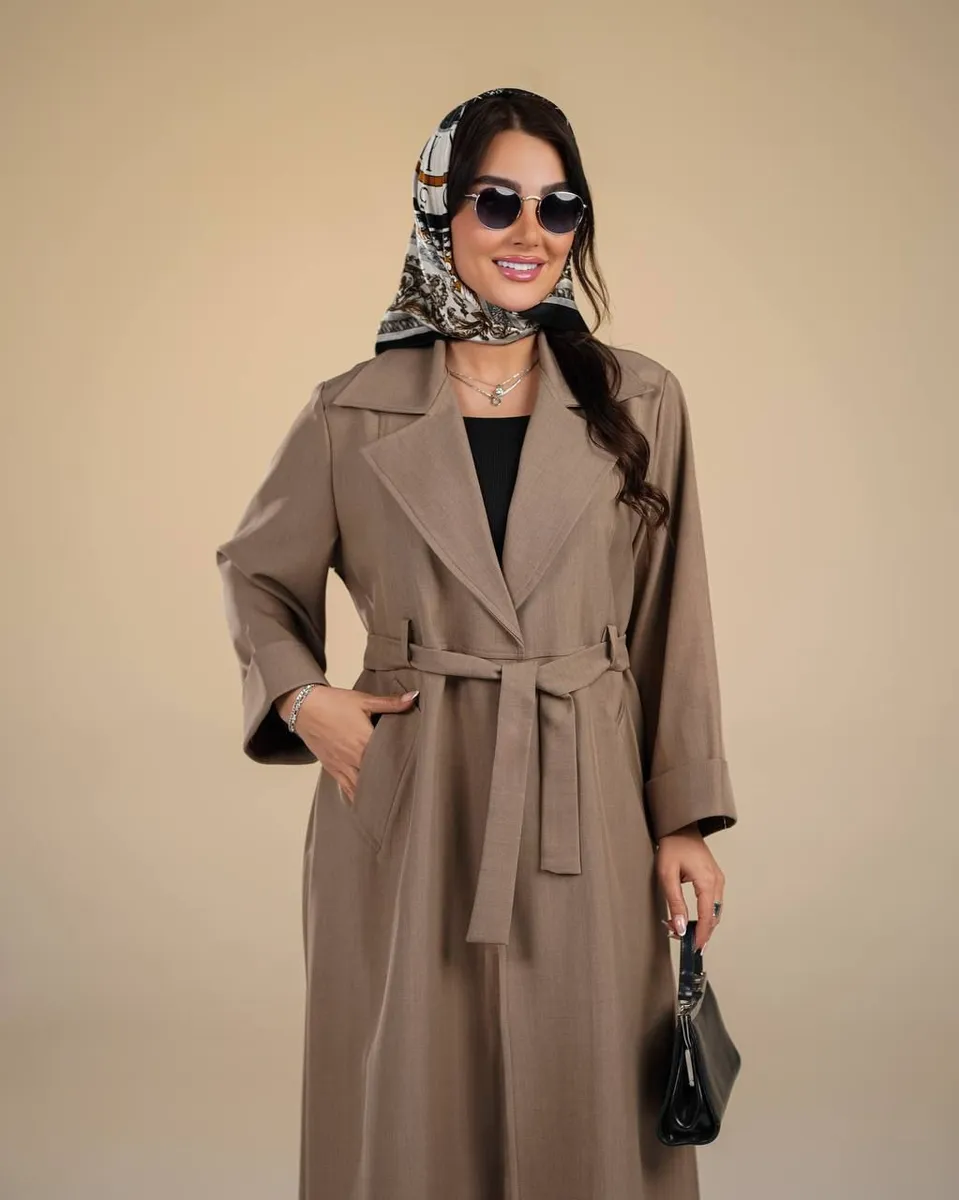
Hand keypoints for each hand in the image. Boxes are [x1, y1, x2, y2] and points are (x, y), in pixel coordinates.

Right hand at [276, 685, 418, 801]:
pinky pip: (346, 788)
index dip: (403, 765)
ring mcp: (342, 766)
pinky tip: (366, 805)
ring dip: (375, 793)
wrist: (303, 707)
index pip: (389, 758)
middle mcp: (354, 758)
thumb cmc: (334, 702)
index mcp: (364, 741)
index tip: (417, 771)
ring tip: (390, 803)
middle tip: (408, 790)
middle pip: (377, 776)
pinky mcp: (332, 769)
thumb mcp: (364, 700)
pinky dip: (357, 796)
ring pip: (361, 787)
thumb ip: (390, 703)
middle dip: (390, 783)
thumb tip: (413, 697)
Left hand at [655, 822, 724, 952]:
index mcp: (707, 882)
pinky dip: (705, 914)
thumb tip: (680, 927)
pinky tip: (692, 920)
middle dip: (701, 932)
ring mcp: (719, 880)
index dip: (701, 935)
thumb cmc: (672, 847)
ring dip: (703, 924)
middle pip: (714, 916)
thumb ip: (675, 903)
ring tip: (685, 933)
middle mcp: (718, 882)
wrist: (680, 827)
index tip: (694, 949)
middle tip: (684, 943)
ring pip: (715, 911)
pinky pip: (713, 903)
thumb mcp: (667, 875)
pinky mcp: (715, 879)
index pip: (707, 916)